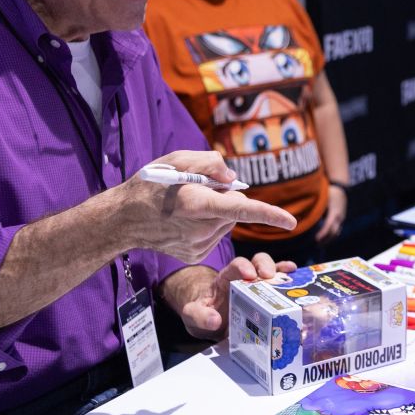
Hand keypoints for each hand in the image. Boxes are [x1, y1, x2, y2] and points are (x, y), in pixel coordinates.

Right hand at [113, 150, 295, 262]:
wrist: (124, 219)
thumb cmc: (152, 184)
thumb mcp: (178, 159)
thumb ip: (211, 162)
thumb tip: (233, 179)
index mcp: (198, 204)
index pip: (241, 209)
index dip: (269, 214)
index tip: (291, 222)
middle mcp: (201, 229)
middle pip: (235, 210)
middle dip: (227, 198)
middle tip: (199, 191)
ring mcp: (198, 246)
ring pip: (226, 223)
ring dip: (217, 212)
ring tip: (188, 207)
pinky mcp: (196, 255)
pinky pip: (216, 234)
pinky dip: (208, 225)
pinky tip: (185, 222)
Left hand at [174, 253, 297, 338]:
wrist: (210, 323)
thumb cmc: (202, 314)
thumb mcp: (193, 315)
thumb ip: (199, 316)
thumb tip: (215, 320)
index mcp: (226, 278)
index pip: (235, 266)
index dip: (243, 267)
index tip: (249, 274)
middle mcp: (245, 278)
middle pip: (258, 262)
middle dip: (265, 265)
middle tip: (270, 276)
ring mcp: (259, 286)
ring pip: (273, 271)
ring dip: (282, 271)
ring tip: (291, 273)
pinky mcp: (269, 298)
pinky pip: (282, 286)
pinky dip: (291, 281)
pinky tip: (299, 281)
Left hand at [315, 184, 346, 242]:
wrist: (340, 189)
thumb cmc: (328, 192)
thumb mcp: (322, 197)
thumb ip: (314, 205)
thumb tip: (302, 211)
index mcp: (334, 212)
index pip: (329, 226)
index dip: (323, 234)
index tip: (316, 239)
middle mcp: (339, 217)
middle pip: (334, 232)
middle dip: (325, 240)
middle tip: (316, 245)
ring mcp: (341, 219)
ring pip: (336, 233)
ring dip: (328, 239)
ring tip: (318, 245)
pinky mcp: (340, 220)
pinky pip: (336, 230)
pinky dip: (330, 236)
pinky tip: (323, 239)